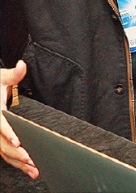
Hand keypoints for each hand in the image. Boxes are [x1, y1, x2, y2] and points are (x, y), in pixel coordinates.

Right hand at [0, 60, 38, 178]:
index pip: (0, 124)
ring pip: (3, 153)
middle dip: (17, 153)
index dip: (8, 133)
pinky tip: (29, 169)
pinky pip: (5, 154)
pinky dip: (16, 162)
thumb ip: (13, 74)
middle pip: (2, 144)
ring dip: (18, 162)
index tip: (19, 141)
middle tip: (32, 160)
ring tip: (34, 169)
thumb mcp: (0, 77)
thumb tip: (22, 65)